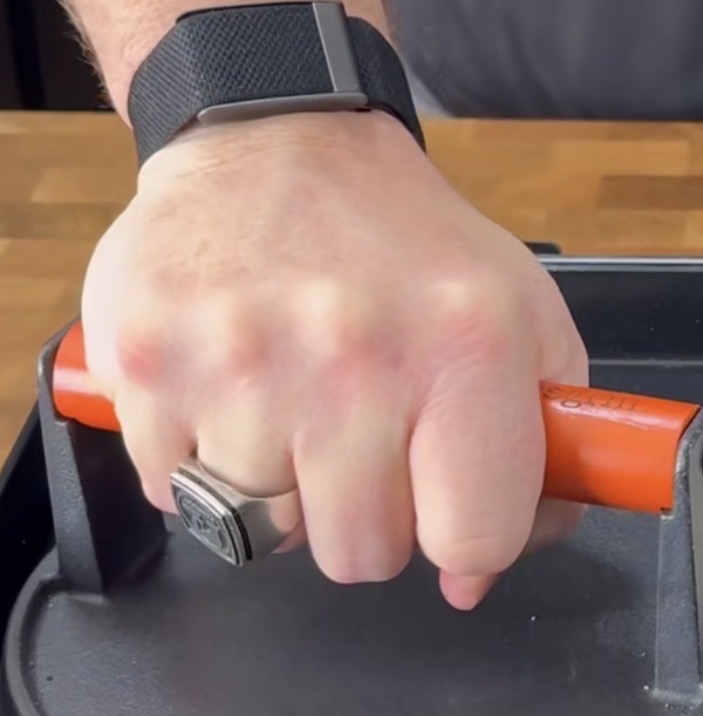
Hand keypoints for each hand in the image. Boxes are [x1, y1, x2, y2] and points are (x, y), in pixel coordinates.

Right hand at [80, 111, 588, 606]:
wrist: (276, 139)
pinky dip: (202, 463)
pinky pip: (176, 494)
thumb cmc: (406, 245)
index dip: (466, 546)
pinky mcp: (148, 364)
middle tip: (362, 440)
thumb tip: (479, 576)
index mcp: (466, 346)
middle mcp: (355, 356)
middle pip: (362, 554)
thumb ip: (541, 452)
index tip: (450, 517)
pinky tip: (232, 388)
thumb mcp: (525, 319)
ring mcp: (242, 363)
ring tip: (295, 401)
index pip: (474, 538)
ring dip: (282, 489)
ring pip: (265, 534)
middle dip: (367, 517)